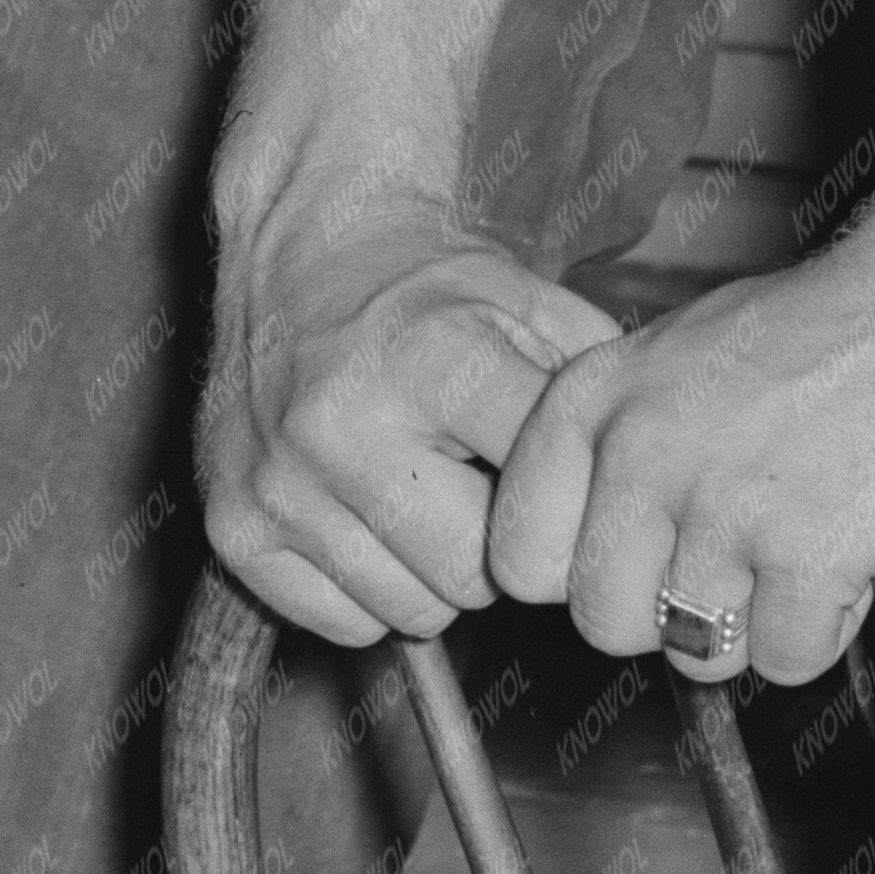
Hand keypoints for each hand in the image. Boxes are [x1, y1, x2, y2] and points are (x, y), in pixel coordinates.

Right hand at [197, 211, 630, 646]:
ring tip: (426, 495)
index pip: (534, 501)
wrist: (305, 249)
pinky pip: (343, 624)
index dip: (557, 498)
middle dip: (498, 546)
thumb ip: (595, 398)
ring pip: (410, 610)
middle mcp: (342, 427)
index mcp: (433, 363)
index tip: (552, 477)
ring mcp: (280, 483)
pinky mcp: (234, 528)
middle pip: (474, 575)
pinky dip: (370, 589)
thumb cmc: (433, 288)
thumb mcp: (534, 306)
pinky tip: (371, 518)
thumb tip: (640, 493)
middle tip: (483, 489)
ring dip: (434, 572)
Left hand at [482, 206, 874, 690]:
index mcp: (595, 399)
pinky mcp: (809, 553)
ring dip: (756, 621)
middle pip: (603, 622)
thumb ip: (624, 443)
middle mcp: (642, 455)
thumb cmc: (832, 321)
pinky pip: (786, 658)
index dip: (583, 571)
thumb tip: (597, 543)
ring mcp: (724, 508)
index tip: (638, 556)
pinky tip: (853, 558)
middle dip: (670, 613)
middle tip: (738, 561)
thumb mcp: (684, 352)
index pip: (518, 554)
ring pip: (696, 651)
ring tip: (804, 549)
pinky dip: (826, 628)